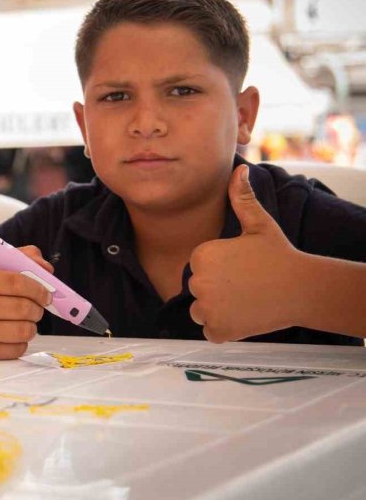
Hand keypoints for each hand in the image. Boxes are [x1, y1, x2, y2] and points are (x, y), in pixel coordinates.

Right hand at [0, 246, 52, 358]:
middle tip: (38, 308)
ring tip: (28, 322)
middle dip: (37, 309)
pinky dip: (22, 342)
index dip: (37, 289)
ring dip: (32, 326)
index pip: (15, 282)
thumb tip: (47, 268)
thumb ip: (21, 260)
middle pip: (21, 308)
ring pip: (22, 331)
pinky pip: (15, 350)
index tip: (46, 293)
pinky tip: (15, 335)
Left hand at [188, 165, 303, 342]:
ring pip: (200, 311)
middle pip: (197, 288)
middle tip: (245, 283)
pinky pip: (210, 330)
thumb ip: (241, 198)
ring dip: (216, 309)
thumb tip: (238, 168)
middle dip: (216, 288)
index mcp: (201, 255)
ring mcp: (208, 309)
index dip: (218, 267)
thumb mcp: (258, 224)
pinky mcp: (218, 331)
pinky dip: (223, 328)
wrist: (302, 289)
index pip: (197, 265)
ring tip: (244, 299)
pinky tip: (244, 315)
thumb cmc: (278, 255)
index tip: (240, 266)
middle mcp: (198, 282)